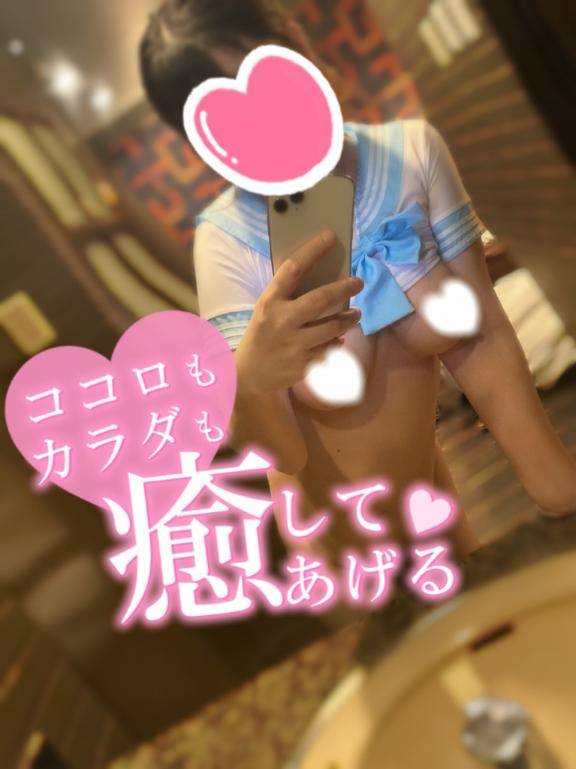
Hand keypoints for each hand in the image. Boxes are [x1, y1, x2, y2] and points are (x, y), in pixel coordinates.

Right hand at [236, 230, 363, 394]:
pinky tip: (339, 337)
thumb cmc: (262, 334)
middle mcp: (282, 321)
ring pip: (334, 327)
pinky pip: (331, 349)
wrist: (249, 374)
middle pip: (321, 299)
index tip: (330, 236)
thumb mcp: (266, 309)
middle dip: (345, 287)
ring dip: (350, 318)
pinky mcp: (304, 364)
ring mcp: (294, 345)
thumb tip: (326, 278)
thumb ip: (288, 295)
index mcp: (269, 302)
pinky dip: (338, 341)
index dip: (313, 250)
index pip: (293, 269)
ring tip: (356, 313)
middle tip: (359, 282)